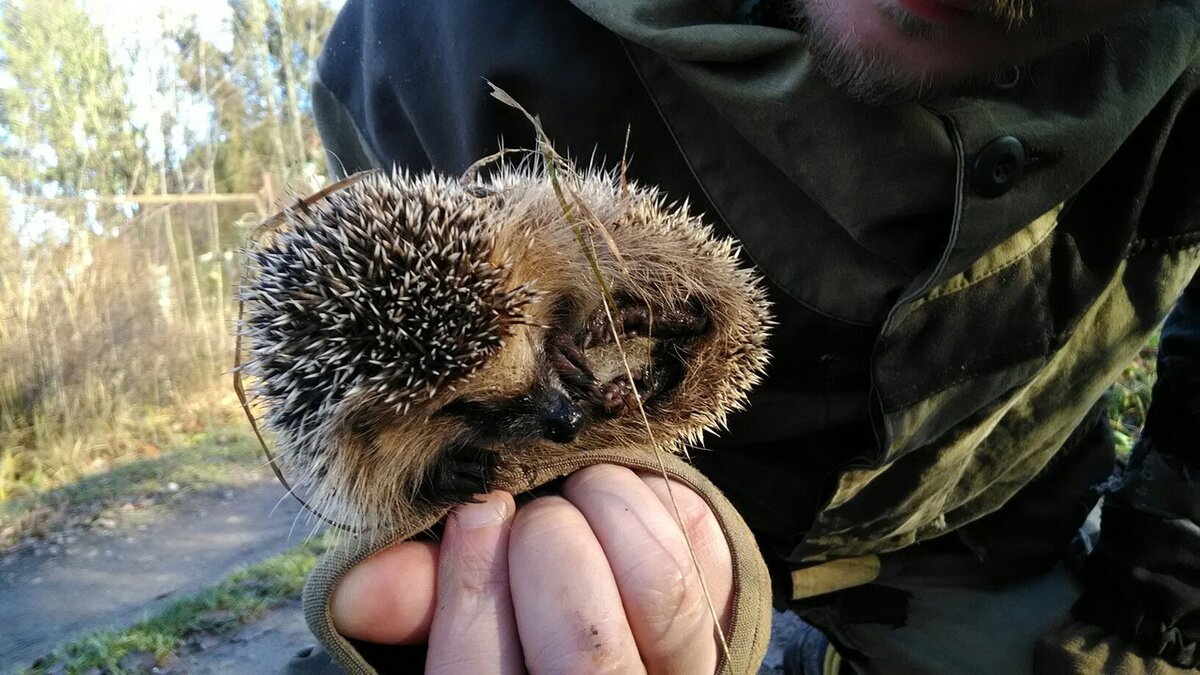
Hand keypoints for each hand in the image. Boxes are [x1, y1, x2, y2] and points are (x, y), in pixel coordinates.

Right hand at [329, 464, 733, 673]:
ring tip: (583, 490)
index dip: (469, 591)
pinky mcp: (728, 620)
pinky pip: (708, 550)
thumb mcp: (459, 630)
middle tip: (530, 515)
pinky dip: (664, 503)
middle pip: (584, 645)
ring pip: (662, 594)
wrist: (620, 621)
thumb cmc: (520, 626)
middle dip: (546, 548)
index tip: (473, 516)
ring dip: (610, 512)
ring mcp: (686, 673)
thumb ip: (412, 606)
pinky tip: (628, 497)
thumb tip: (359, 583)